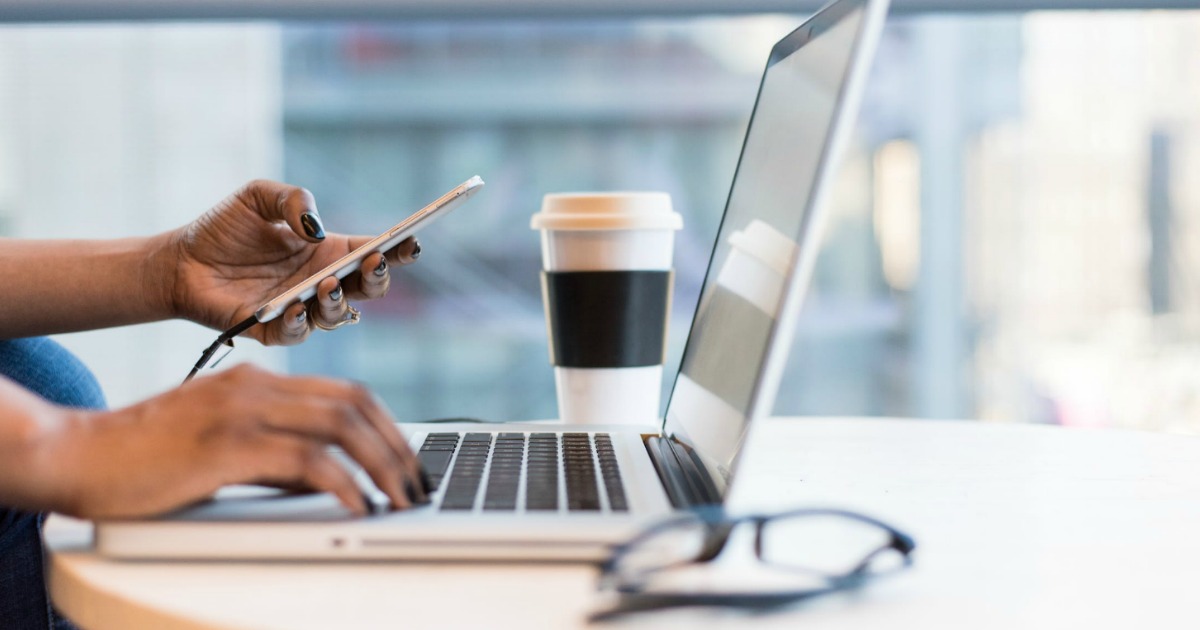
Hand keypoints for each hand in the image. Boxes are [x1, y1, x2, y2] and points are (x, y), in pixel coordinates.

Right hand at [36, 364, 424, 518]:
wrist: (77, 455)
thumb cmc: (146, 457)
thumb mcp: (222, 445)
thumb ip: (274, 453)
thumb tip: (327, 479)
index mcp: (257, 380)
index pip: (346, 392)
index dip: (388, 425)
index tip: (408, 460)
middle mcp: (256, 386)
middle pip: (355, 404)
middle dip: (397, 446)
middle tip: (417, 484)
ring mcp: (242, 411)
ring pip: (341, 426)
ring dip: (382, 465)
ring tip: (401, 499)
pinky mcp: (227, 445)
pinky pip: (306, 460)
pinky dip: (343, 484)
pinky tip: (358, 506)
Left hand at [162, 180, 421, 344]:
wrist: (179, 261)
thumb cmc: (223, 229)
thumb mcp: (258, 196)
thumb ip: (292, 199)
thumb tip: (315, 228)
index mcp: (327, 252)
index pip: (373, 252)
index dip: (397, 249)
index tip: (410, 241)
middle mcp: (321, 283)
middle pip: (368, 289)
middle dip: (378, 278)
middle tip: (372, 262)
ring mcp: (300, 309)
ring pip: (338, 316)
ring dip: (339, 302)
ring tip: (327, 284)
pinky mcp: (272, 330)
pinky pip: (296, 333)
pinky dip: (300, 322)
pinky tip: (295, 306)